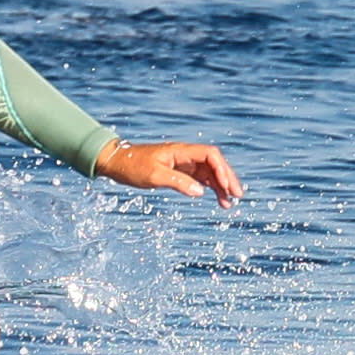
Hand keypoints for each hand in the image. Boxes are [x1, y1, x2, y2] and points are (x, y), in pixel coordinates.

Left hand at [97, 138, 245, 204]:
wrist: (116, 162)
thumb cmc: (132, 166)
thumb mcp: (153, 175)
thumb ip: (177, 182)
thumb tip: (200, 192)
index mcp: (180, 151)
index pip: (210, 155)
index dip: (222, 169)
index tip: (227, 186)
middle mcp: (185, 155)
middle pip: (214, 162)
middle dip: (227, 178)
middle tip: (238, 195)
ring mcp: (183, 162)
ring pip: (209, 171)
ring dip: (220, 185)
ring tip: (229, 203)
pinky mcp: (179, 171)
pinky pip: (200, 178)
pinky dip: (209, 187)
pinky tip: (216, 199)